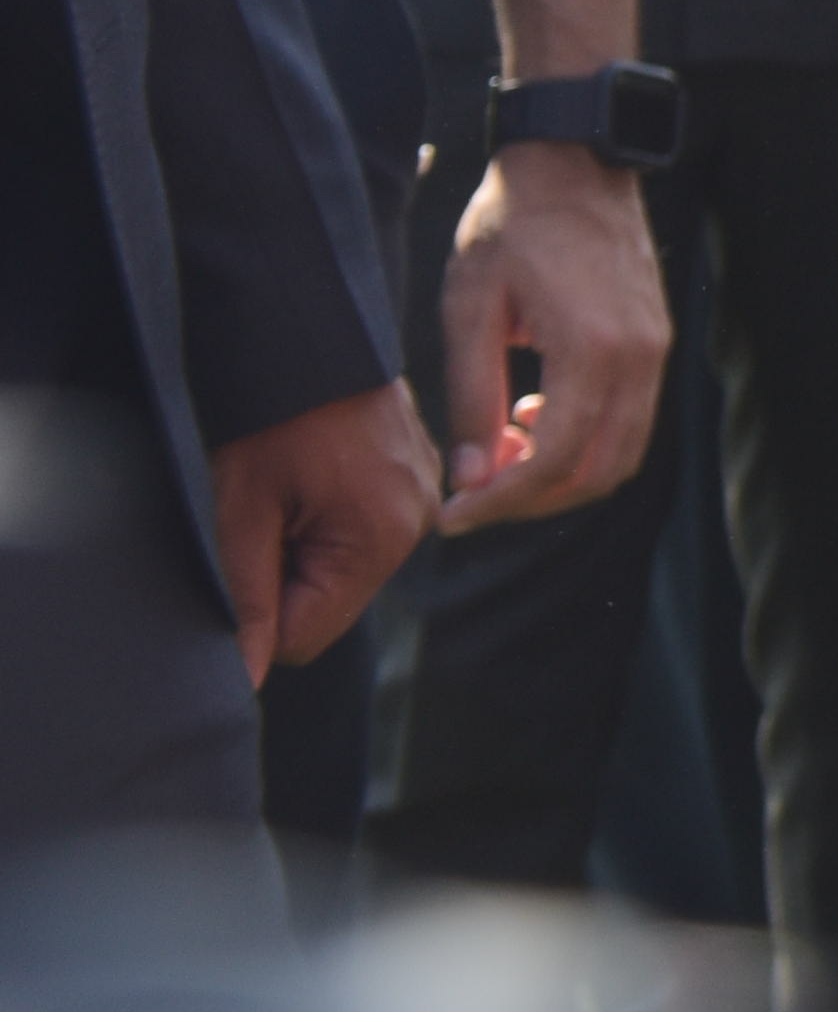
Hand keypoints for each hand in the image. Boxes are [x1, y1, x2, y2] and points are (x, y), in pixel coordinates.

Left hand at [209, 381, 437, 678]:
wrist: (310, 335)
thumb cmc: (272, 418)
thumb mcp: (243, 509)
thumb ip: (249, 598)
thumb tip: (245, 676)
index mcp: (379, 538)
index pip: (307, 636)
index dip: (258, 616)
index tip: (240, 558)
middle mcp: (418, 525)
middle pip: (331, 605)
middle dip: (287, 579)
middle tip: (263, 515)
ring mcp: (424, 500)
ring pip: (347, 572)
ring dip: (309, 551)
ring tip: (289, 491)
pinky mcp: (419, 480)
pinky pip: (367, 535)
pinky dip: (333, 523)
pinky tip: (316, 477)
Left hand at [437, 140, 672, 526]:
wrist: (574, 161)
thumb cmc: (511, 225)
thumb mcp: (470, 308)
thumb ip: (471, 396)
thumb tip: (469, 474)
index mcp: (591, 348)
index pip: (555, 460)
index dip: (500, 502)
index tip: (451, 516)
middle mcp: (638, 357)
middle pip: (598, 471)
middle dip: (532, 501)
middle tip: (474, 498)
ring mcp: (656, 349)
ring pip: (623, 453)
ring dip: (563, 476)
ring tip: (505, 456)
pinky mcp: (657, 341)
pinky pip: (633, 419)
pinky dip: (587, 442)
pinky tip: (538, 416)